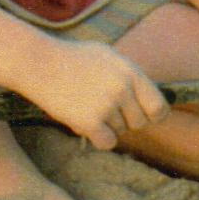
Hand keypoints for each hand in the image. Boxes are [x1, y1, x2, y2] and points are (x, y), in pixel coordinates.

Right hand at [35, 39, 168, 150]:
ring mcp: (107, 105)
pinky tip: (84, 123)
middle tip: (105, 109)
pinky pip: (107, 143)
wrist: (39, 64)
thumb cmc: (72, 58)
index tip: (145, 118)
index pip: (159, 107)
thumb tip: (148, 95)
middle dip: (125, 121)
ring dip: (107, 126)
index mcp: (131, 72)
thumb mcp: (108, 56)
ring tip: (87, 107)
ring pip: (120, 132)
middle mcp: (123, 89)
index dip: (153, 116)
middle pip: (139, 123)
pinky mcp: (90, 121)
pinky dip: (98, 138)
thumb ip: (130, 75)